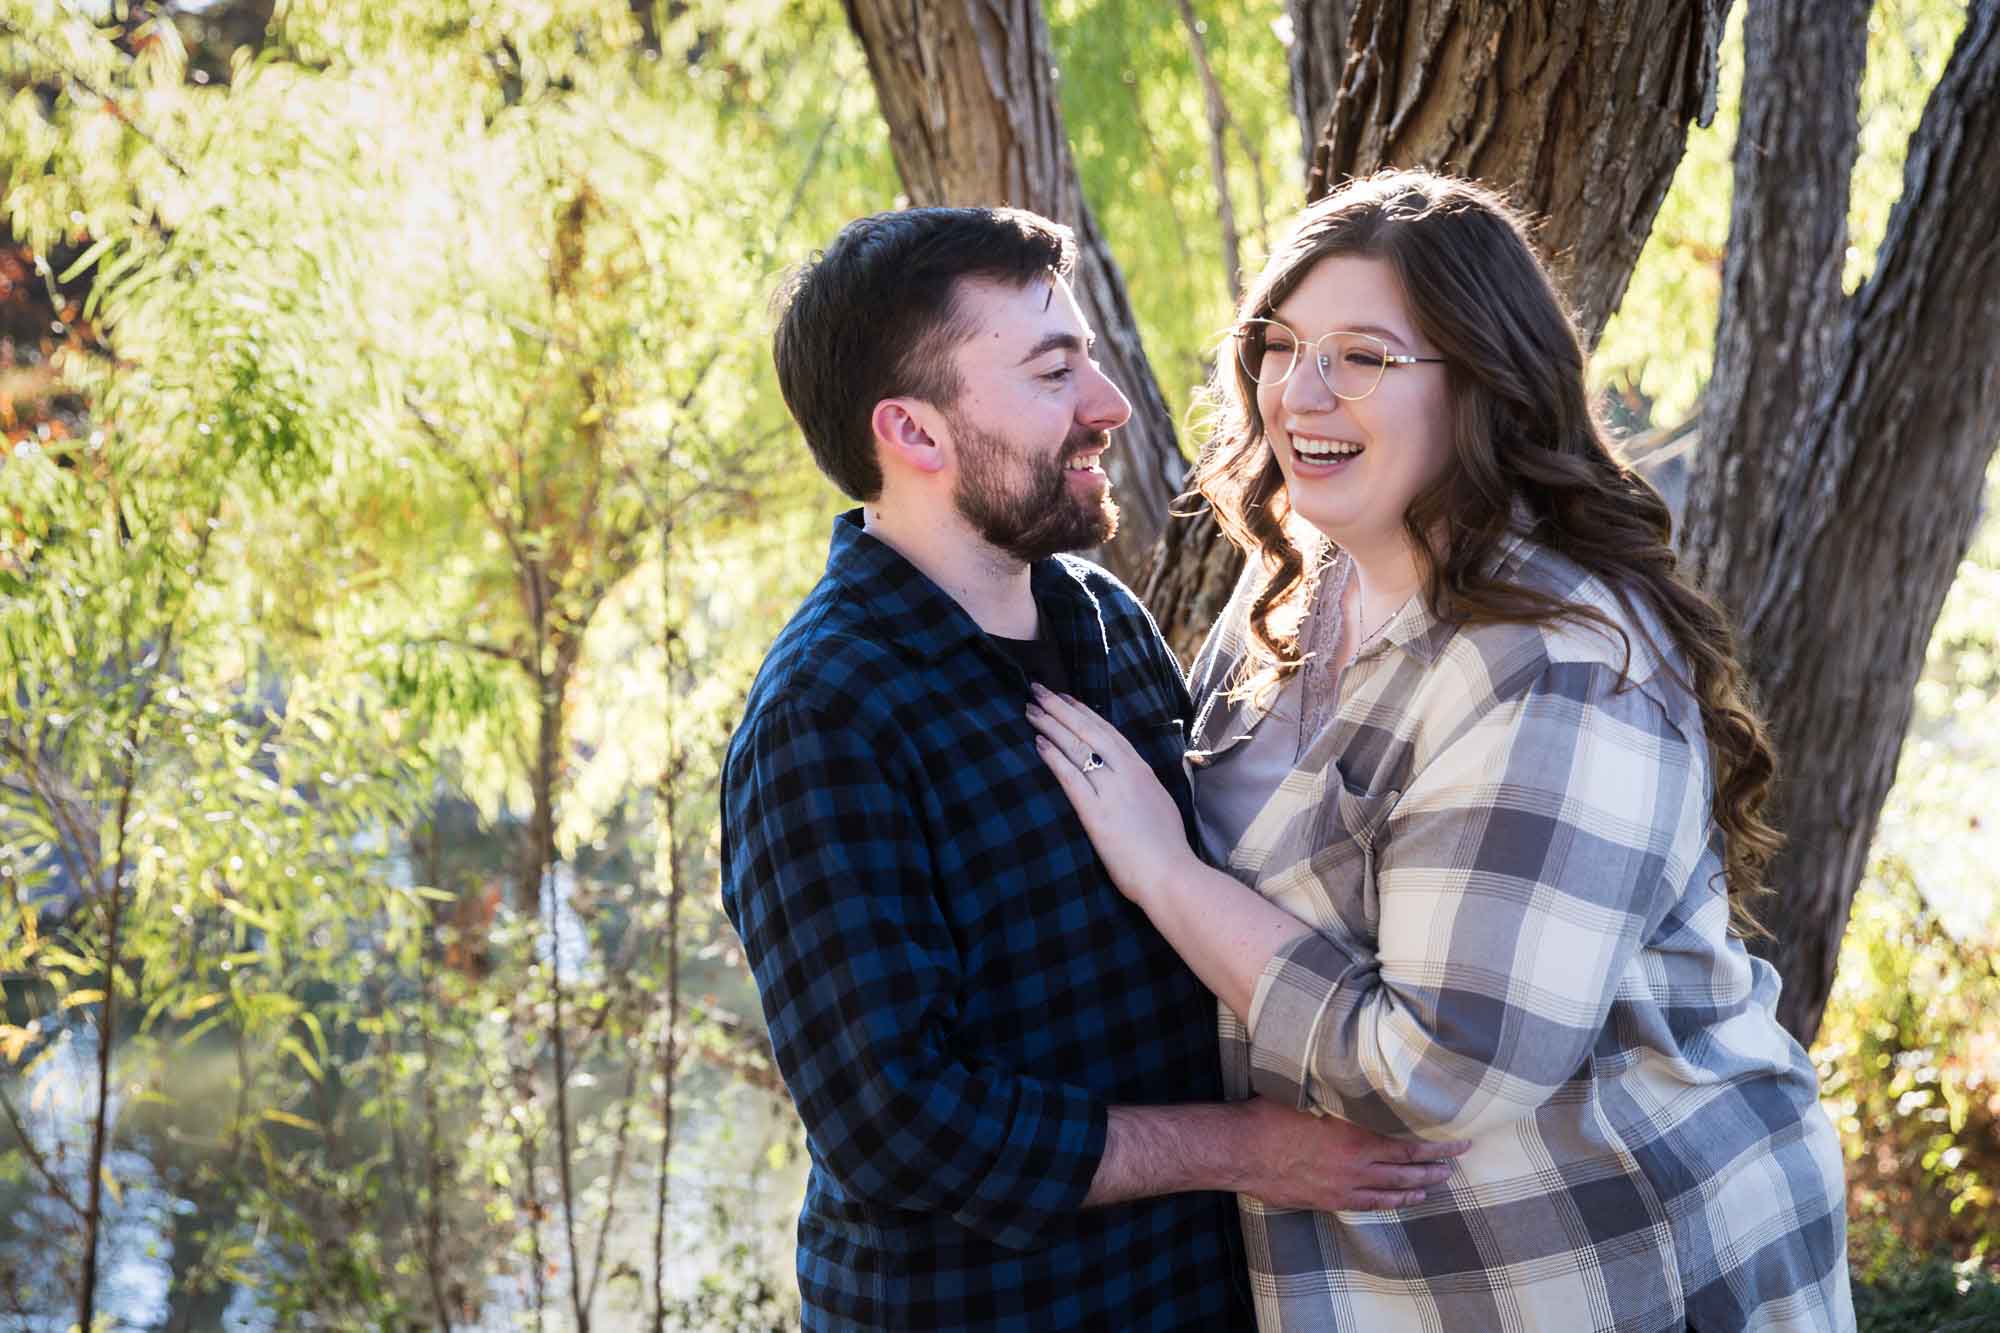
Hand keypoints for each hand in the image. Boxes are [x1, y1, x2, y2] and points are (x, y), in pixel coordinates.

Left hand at [1026, 684, 1201, 902]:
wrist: (1171, 875)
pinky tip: (1037, 743)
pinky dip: (1053, 757)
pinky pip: (1070, 777)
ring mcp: (1111, 790)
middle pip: (1088, 730)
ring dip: (1051, 726)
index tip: (1066, 697)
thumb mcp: (1158, 805)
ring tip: (1030, 710)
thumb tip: (1130, 781)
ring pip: (1077, 747)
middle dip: (1060, 708)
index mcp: (1141, 770)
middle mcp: (1126, 772)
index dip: (1084, 712)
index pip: (1108, 731)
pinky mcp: (1095, 812)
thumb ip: (1141, 788)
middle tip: (1038, 690)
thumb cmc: (1166, 848)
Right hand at [1234, 1097, 1469, 1211]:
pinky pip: (1370, 1204)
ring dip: (1419, 1187)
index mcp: (1356, 1136)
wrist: (1244, 1149)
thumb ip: (1344, 1094)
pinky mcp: (1329, 1200)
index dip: (1438, 1146)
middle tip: (1458, 1164)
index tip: (1461, 1143)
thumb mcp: (1314, 1093)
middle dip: (1436, 1168)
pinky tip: (1405, 1199)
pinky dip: (1392, 1202)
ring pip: (1393, 1191)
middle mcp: (1356, 1165)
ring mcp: (1344, 1186)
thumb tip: (1365, 1076)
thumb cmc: (1274, 1115)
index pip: (1410, 1145)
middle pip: (1407, 1170)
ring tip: (1438, 1183)